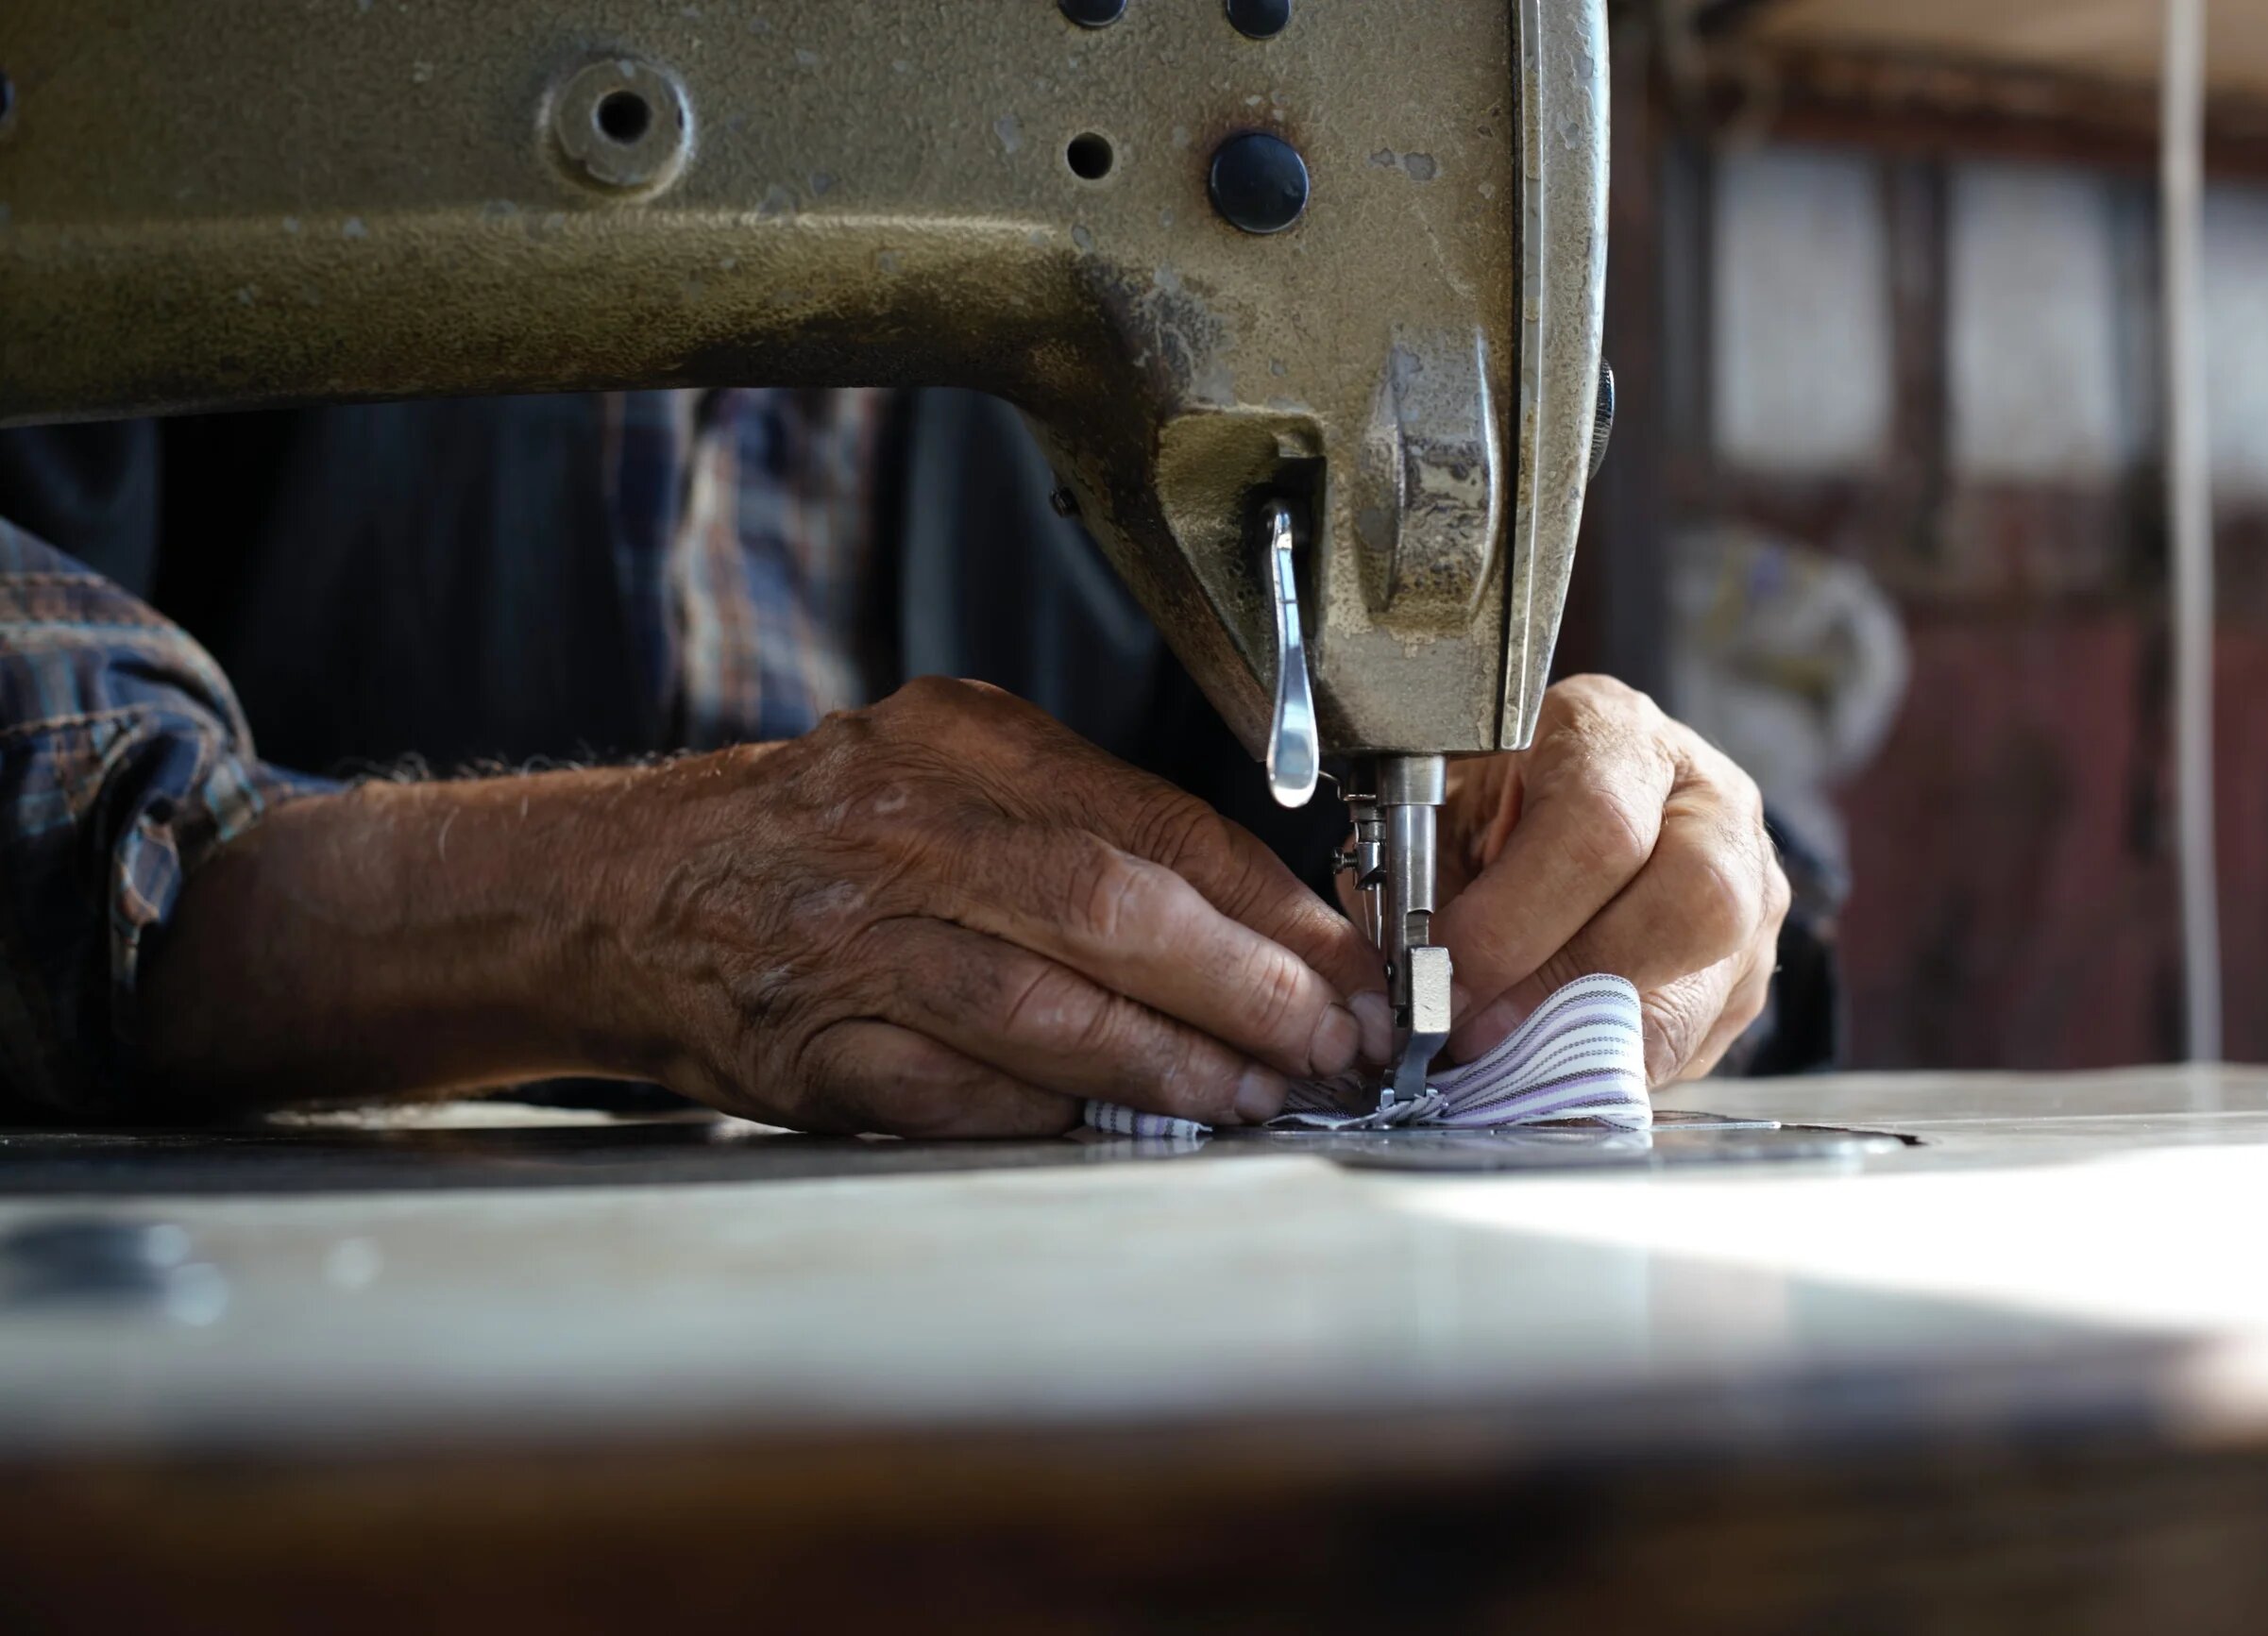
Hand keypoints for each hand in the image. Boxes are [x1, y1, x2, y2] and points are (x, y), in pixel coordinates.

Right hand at [602, 678, 1388, 1134]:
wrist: (632, 892)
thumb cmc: (821, 834)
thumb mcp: (949, 769)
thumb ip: (1082, 820)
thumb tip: (1259, 920)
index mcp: (961, 745)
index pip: (1156, 826)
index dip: (1273, 911)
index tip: (1351, 970)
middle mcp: (903, 828)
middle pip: (1113, 913)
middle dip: (1246, 992)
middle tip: (1330, 1045)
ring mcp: (849, 941)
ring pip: (1045, 1014)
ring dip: (1169, 1069)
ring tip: (1250, 1096)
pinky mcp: (810, 1047)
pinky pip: (958, 1093)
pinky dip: (1050, 1113)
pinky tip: (1117, 1124)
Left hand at [1430, 676, 1788, 1084]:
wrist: (1560, 810)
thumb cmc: (1488, 814)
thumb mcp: (1437, 822)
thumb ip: (1424, 895)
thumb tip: (1410, 994)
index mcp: (1614, 733)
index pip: (1597, 828)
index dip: (1517, 921)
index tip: (1446, 980)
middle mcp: (1707, 797)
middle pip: (1691, 900)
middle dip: (1571, 985)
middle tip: (1482, 1035)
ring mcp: (1752, 882)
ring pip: (1707, 982)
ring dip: (1597, 1040)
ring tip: (1509, 1061)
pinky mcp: (1752, 963)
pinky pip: (1702, 1035)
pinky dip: (1619, 1063)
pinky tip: (1556, 1063)